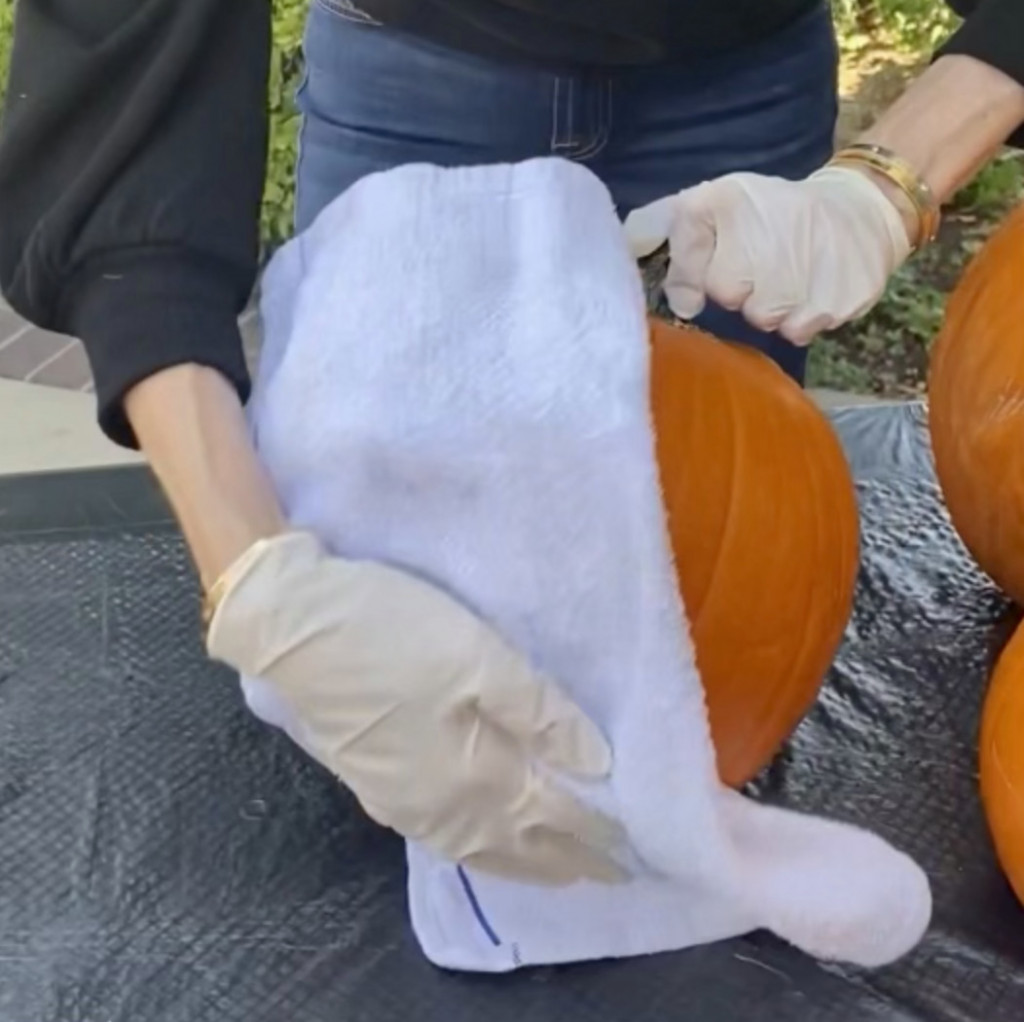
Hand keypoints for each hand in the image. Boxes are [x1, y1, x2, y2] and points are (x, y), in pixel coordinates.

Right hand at [206, 530, 627, 886]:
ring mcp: (404, 803)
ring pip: (479, 850)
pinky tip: (481, 842)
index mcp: (475, 775)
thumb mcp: (478, 658)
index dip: (595, 831)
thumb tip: (596, 765)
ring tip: (555, 869)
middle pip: (518, 845)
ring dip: (524, 863)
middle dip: (566, 861)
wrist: (291, 629)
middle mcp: (443, 806)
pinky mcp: (376, 788)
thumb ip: (539, 713)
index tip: (634, 846)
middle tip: (607, 872)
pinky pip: (446, 840)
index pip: (553, 817)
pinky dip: (480, 851)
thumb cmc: (394, 633)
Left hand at [625, 165, 912, 345]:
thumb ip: (661, 223)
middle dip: (743, 292)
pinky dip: (805, 316)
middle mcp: (764, 241)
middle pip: (733, 302)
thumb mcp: (713, 202)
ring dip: (774, 308)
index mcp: (725, 208)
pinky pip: (802, 329)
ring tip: (790, 274)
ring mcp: (804, 277)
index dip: (702, 278)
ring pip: (767, 321)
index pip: (695, 277)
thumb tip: (626, 245)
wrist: (859, 210)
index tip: (725, 260)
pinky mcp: (838, 300)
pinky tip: (813, 287)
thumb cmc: (771, 211)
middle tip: (765, 263)